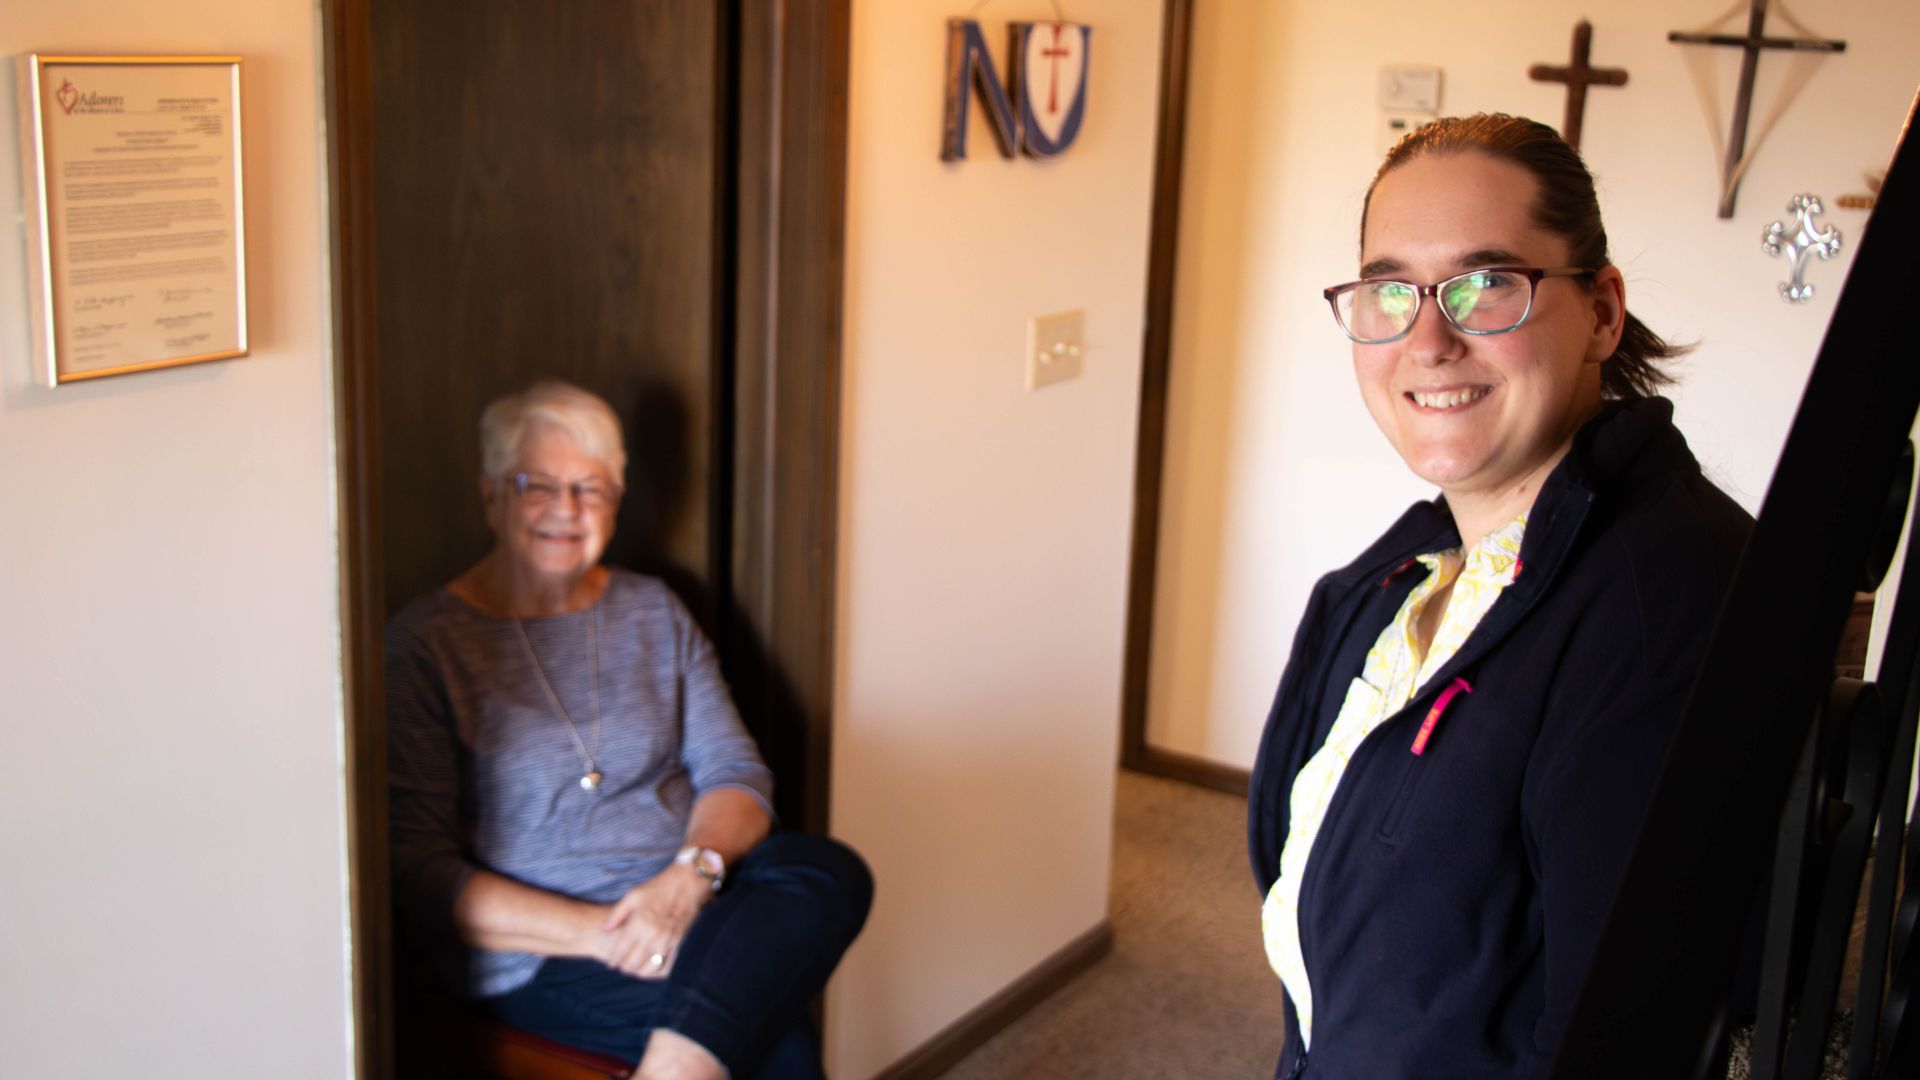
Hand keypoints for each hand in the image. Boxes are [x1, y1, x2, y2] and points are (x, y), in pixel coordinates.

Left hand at [596, 864, 712, 978]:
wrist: (687, 884)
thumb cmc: (658, 888)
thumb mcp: (633, 896)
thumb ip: (616, 915)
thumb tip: (604, 930)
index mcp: (639, 923)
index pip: (621, 951)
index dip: (613, 960)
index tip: (610, 962)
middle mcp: (653, 935)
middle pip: (633, 963)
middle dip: (624, 967)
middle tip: (620, 966)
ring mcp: (667, 941)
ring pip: (649, 969)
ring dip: (639, 971)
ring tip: (634, 968)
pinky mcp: (679, 943)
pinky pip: (665, 966)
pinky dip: (656, 970)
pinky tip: (651, 967)